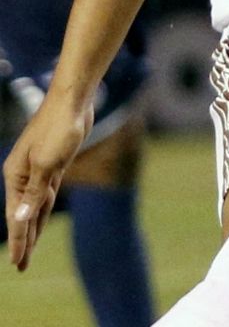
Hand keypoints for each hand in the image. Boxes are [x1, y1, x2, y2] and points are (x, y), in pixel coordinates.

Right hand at [5, 100, 91, 269]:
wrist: (73, 102)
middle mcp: (22, 175)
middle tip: (21, 266)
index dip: (18, 241)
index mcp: (16, 176)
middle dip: (22, 240)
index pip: (16, 217)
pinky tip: (40, 218)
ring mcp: (37, 170)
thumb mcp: (48, 164)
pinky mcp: (53, 164)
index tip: (18, 264)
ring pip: (34, 206)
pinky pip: (45, 194)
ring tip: (28, 249)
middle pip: (22, 215)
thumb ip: (35, 193)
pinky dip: (41, 209)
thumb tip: (20, 219)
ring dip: (31, 227)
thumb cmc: (59, 129)